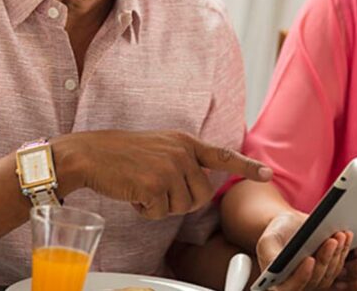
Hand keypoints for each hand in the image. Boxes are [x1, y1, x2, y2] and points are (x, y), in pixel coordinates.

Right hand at [54, 130, 271, 218]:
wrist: (89, 155)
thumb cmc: (120, 155)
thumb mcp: (159, 147)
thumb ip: (182, 159)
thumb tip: (202, 180)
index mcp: (184, 142)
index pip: (222, 155)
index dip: (245, 167)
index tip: (266, 174)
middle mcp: (182, 152)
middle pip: (201, 196)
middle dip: (180, 202)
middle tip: (156, 190)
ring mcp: (169, 168)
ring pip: (182, 207)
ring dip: (161, 207)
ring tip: (142, 187)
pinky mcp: (155, 185)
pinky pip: (160, 214)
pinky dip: (145, 211)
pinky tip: (132, 194)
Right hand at [256, 210, 352, 289]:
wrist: (291, 227)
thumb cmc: (276, 233)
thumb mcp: (267, 241)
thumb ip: (270, 256)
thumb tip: (274, 267)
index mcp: (279, 283)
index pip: (292, 286)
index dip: (302, 275)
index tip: (309, 259)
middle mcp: (299, 286)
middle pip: (316, 278)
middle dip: (325, 258)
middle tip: (331, 241)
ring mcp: (316, 281)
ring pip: (329, 273)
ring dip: (336, 254)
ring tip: (340, 235)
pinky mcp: (328, 273)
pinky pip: (338, 266)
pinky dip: (343, 251)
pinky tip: (346, 236)